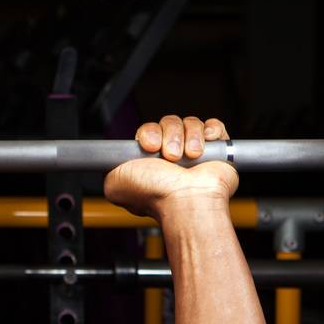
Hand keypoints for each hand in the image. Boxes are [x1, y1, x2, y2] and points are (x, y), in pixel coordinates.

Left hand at [104, 115, 237, 219]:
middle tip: (171, 157)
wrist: (186, 200)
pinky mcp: (216, 150)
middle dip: (169, 135)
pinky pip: (213, 126)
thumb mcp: (114, 184)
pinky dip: (210, 131)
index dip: (150, 133)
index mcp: (150, 161)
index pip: (149, 130)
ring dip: (189, 137)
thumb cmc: (156, 195)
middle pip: (169, 123)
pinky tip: (204, 147)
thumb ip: (109, 168)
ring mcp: (194, 152)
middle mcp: (171, 156)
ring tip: (189, 157)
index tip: (150, 146)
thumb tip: (107, 161)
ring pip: (190, 123)